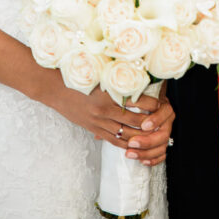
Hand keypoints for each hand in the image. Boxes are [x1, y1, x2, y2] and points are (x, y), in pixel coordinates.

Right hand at [46, 74, 174, 166]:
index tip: (163, 102)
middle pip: (135, 121)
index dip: (153, 104)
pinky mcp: (93, 128)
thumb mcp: (99, 73)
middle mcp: (105, 109)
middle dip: (151, 123)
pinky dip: (126, 144)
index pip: (138, 102)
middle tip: (163, 122)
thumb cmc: (78, 76)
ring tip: (154, 135)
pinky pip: (113, 140)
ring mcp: (99, 121)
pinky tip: (135, 144)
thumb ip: (118, 76)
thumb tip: (137, 75)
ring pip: (126, 134)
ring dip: (141, 136)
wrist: (54, 88)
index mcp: (109, 93)